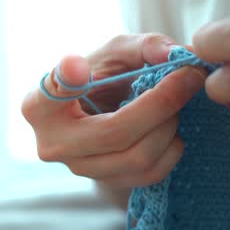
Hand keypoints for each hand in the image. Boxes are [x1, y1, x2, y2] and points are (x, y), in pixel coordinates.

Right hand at [21, 34, 206, 191]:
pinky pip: (148, 175)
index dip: (65, 80)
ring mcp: (78, 170)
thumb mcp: (116, 51)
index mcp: (40, 104)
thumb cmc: (103, 76)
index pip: (51, 94)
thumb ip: (143, 45)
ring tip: (175, 104)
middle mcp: (52, 144)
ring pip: (137, 158)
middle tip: (189, 78)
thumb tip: (171, 55)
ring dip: (169, 127)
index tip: (78, 66)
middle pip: (115, 133)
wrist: (102, 111)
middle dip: (161, 105)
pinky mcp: (105, 184)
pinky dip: (171, 149)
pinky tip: (170, 127)